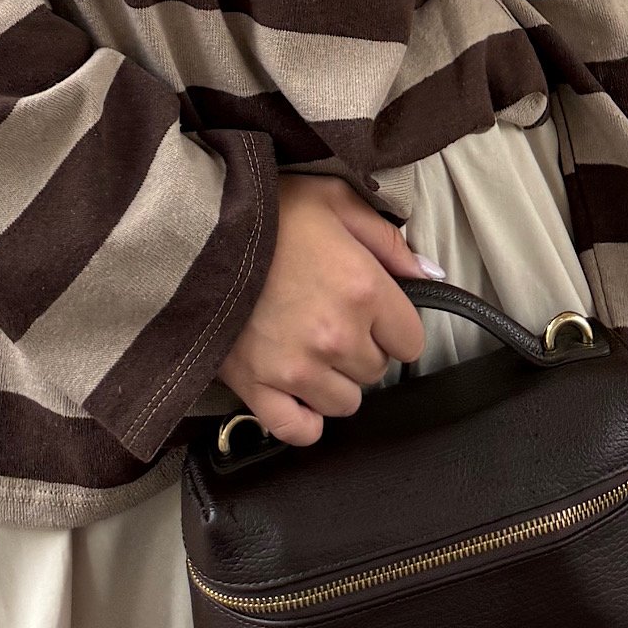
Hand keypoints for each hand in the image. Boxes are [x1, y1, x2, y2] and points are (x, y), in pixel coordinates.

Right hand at [216, 175, 429, 445]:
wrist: (197, 228)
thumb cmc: (269, 209)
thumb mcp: (335, 199)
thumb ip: (388, 239)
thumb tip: (430, 273)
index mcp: (364, 289)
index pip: (412, 340)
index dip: (395, 325)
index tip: (375, 311)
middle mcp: (338, 337)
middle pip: (377, 371)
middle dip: (363, 347)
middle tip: (332, 316)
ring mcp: (297, 368)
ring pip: (344, 403)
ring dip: (335, 381)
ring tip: (310, 346)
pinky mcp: (258, 387)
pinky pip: (298, 429)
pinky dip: (303, 418)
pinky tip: (297, 392)